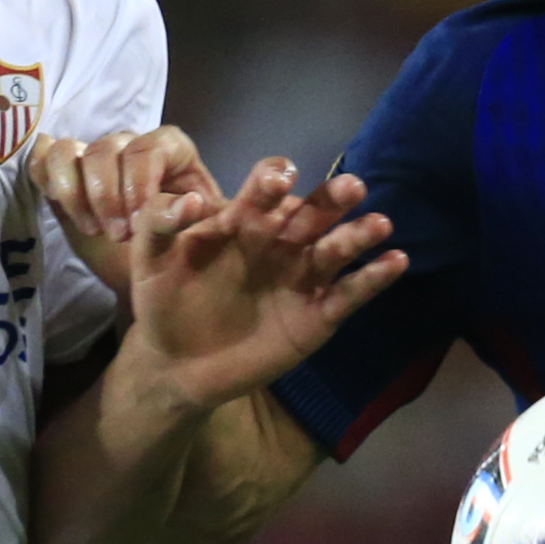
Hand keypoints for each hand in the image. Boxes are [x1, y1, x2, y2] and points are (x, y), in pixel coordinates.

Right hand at [31, 125, 222, 295]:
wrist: (155, 279)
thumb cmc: (182, 256)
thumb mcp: (193, 241)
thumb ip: (185, 218)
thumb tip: (190, 203)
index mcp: (172, 153)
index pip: (152, 145)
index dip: (141, 180)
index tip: (139, 223)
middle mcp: (132, 147)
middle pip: (107, 148)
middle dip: (107, 196)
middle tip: (119, 237)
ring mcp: (97, 159)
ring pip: (68, 150)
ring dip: (73, 192)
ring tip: (92, 231)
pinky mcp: (68, 175)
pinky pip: (44, 158)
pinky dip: (45, 177)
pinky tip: (63, 210)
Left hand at [123, 158, 401, 411]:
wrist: (175, 363)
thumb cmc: (163, 302)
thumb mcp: (148, 259)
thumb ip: (159, 222)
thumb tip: (190, 198)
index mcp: (243, 221)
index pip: (265, 190)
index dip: (272, 181)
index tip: (279, 180)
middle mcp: (280, 243)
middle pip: (312, 212)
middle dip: (330, 199)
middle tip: (351, 186)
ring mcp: (302, 279)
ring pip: (336, 249)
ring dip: (359, 235)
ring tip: (379, 224)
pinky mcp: (317, 316)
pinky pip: (349, 294)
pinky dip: (373, 278)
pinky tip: (396, 262)